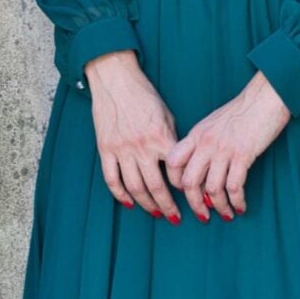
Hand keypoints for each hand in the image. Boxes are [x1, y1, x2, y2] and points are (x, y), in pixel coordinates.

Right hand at [82, 50, 184, 219]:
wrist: (115, 79)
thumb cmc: (144, 95)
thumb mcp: (167, 115)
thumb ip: (172, 140)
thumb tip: (181, 164)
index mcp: (161, 137)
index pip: (176, 171)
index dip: (186, 188)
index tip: (193, 196)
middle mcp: (142, 147)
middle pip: (156, 186)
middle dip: (168, 206)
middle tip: (176, 218)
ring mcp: (122, 149)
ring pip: (134, 187)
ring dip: (146, 204)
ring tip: (156, 213)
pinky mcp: (106, 149)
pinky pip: (112, 178)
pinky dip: (120, 194)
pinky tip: (129, 203)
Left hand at [164, 70, 290, 220]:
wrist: (265, 98)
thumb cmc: (242, 111)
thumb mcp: (213, 124)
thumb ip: (203, 143)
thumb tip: (202, 169)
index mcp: (195, 135)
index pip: (173, 162)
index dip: (175, 182)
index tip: (185, 193)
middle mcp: (205, 144)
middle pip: (189, 182)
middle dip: (194, 204)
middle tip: (203, 215)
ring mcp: (223, 150)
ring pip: (212, 189)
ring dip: (219, 207)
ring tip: (225, 215)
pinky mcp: (243, 155)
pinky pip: (234, 186)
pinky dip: (236, 201)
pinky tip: (240, 206)